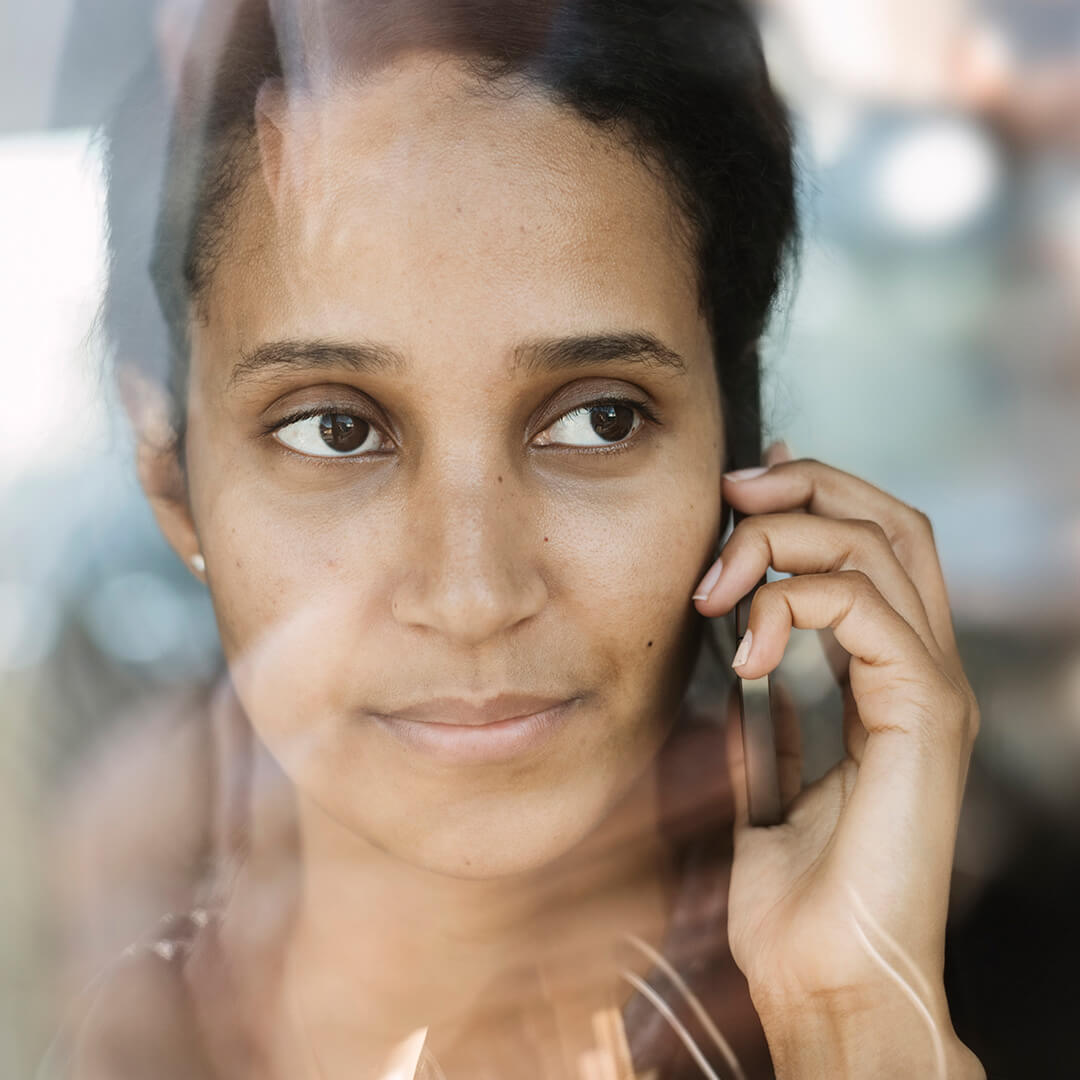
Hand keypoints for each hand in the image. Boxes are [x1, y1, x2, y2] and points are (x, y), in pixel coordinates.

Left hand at [693, 446, 983, 1077]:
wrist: (820, 982)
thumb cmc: (790, 897)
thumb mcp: (761, 775)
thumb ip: (763, 711)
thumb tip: (737, 646)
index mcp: (890, 685)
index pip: (875, 550)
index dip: (816, 498)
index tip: (740, 487)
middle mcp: (922, 676)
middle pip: (893, 524)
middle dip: (810, 486)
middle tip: (732, 492)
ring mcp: (932, 692)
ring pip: (881, 548)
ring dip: (786, 539)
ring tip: (717, 582)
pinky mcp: (926, 716)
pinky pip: (866, 610)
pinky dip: (792, 604)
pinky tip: (743, 650)